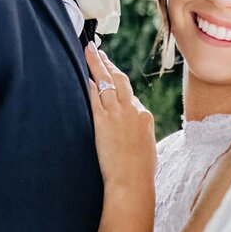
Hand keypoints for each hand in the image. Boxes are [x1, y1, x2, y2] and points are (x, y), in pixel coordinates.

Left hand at [85, 45, 156, 195]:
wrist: (132, 181)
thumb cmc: (140, 172)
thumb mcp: (146, 148)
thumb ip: (139, 135)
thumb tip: (134, 135)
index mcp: (144, 116)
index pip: (130, 94)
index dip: (118, 82)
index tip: (112, 72)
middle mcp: (132, 110)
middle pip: (119, 80)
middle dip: (108, 63)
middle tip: (98, 50)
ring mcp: (117, 114)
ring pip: (107, 82)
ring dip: (97, 65)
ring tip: (89, 51)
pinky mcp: (103, 121)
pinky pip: (95, 97)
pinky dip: (90, 83)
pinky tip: (84, 74)